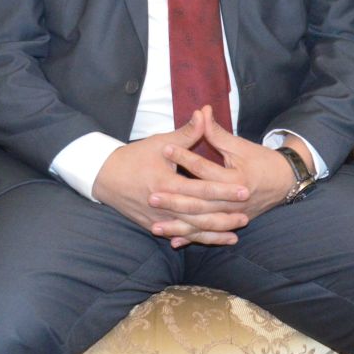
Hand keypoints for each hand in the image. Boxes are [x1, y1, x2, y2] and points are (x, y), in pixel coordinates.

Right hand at [92, 112, 250, 246]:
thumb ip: (186, 133)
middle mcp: (162, 204)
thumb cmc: (135, 157)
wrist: (106, 177)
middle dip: (224, 215)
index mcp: (165, 182)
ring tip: (237, 231)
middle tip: (247, 214)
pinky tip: (218, 239)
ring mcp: (158, 218)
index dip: (223, 190)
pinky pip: (181, 235)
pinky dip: (200, 238)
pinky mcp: (155, 226)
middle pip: (199, 214)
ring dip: (215, 231)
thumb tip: (204, 113)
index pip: (200, 188)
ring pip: (191, 229)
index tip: (243, 190)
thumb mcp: (160, 142)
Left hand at [157, 106, 299, 238]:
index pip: (205, 169)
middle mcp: (234, 201)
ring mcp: (233, 216)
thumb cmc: (261, 161)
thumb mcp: (240, 145)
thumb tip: (201, 111)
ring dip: (179, 226)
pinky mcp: (231, 224)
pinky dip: (191, 238)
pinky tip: (173, 242)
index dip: (185, 158)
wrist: (285, 182)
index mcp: (236, 178)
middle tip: (152, 196)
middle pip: (200, 202)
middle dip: (175, 201)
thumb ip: (217, 132)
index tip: (165, 150)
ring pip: (202, 224)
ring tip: (156, 226)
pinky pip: (208, 234)